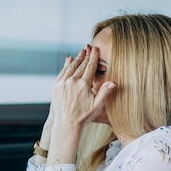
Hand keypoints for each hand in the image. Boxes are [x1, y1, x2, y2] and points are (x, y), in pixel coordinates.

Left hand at [44, 45, 115, 164]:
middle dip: (86, 55)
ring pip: (71, 67)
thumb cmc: (84, 116)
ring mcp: (63, 83)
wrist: (67, 124)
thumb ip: (105, 93)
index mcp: (84, 85)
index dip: (94, 57)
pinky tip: (69, 59)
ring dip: (77, 58)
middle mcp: (72, 82)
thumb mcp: (97, 106)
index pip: (90, 67)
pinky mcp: (56, 86)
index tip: (96, 49)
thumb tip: (113, 82)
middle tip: (89, 47)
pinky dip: (66, 65)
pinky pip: (62, 72)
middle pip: (81, 65)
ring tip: (81, 52)